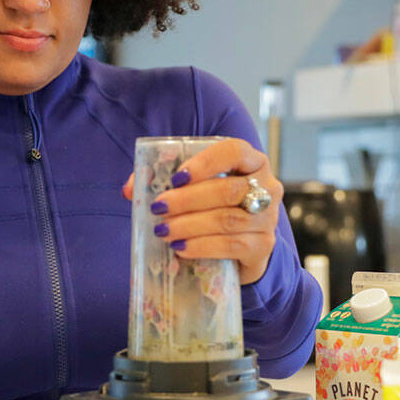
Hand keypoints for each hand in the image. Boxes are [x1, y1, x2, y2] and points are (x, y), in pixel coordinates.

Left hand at [122, 138, 283, 284]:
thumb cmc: (217, 209)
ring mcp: (268, 219)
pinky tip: (181, 247)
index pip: (234, 152)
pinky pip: (232, 245)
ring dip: (190, 225)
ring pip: (227, 219)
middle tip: (159, 208)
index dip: (205, 163)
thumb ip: (167, 184)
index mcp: (251, 162)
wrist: (244, 247)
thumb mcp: (197, 190)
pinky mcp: (263, 246)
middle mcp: (267, 187)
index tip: (176, 178)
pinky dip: (202, 246)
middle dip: (188, 199)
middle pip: (227, 190)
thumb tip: (131, 189)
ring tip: (163, 231)